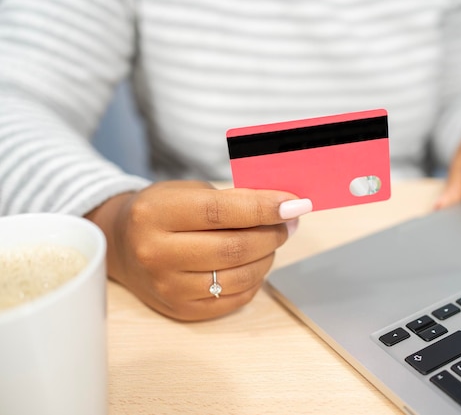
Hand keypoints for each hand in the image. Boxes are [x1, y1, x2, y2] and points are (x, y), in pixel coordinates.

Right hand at [85, 181, 311, 320]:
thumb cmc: (162, 211)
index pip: (221, 212)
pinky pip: (235, 298)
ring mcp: (168, 287)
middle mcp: (157, 253)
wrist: (123, 246)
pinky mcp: (182, 310)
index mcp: (156, 214)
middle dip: (273, 234)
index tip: (295, 204)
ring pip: (240, 276)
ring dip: (268, 257)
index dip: (264, 208)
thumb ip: (232, 200)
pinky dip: (255, 279)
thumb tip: (283, 209)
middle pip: (234, 248)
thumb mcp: (188, 192)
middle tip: (287, 223)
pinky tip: (254, 262)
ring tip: (271, 241)